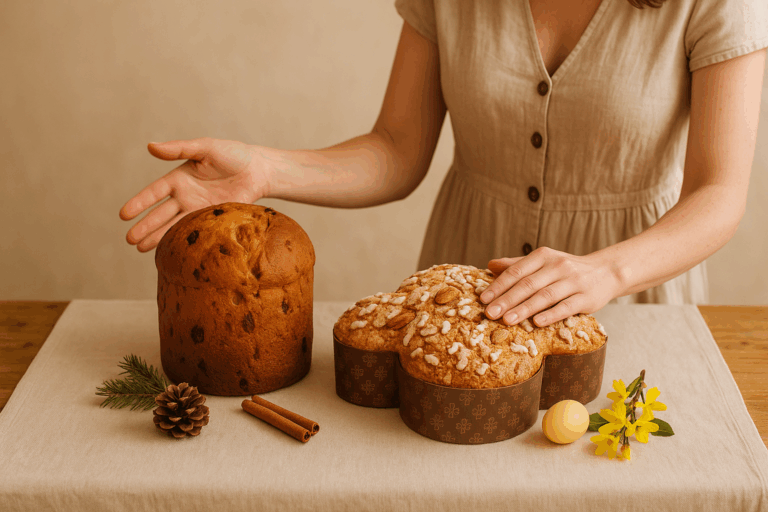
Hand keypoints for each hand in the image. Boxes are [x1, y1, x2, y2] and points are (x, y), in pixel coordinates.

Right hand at [120, 138, 268, 251]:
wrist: (259, 171)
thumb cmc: (232, 155)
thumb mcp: (205, 148)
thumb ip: (179, 149)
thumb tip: (150, 146)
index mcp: (179, 178)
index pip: (154, 193)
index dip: (139, 203)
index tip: (124, 215)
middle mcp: (185, 196)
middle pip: (161, 214)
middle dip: (145, 226)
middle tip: (129, 240)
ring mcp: (199, 210)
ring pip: (174, 226)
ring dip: (158, 237)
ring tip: (140, 249)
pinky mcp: (213, 221)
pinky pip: (195, 232)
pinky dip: (182, 242)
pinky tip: (170, 251)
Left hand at [479, 247, 620, 327]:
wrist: (606, 271)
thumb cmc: (566, 270)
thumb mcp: (543, 262)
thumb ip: (517, 265)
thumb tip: (490, 265)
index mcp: (544, 256)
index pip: (517, 271)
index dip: (499, 285)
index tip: (483, 299)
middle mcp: (558, 266)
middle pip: (528, 284)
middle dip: (507, 300)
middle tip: (490, 313)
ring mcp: (574, 281)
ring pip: (545, 296)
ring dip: (524, 309)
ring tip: (507, 320)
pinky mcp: (586, 297)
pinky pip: (566, 307)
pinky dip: (551, 314)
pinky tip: (536, 322)